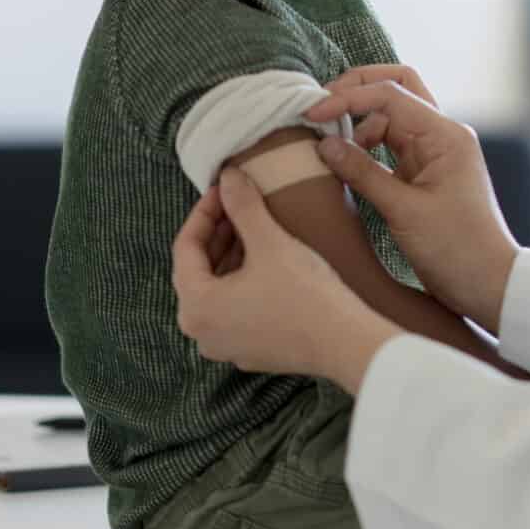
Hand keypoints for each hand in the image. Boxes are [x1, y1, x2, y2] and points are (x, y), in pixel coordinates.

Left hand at [172, 169, 400, 390]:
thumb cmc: (304, 294)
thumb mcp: (270, 242)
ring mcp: (226, 346)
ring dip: (231, 257)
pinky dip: (245, 283)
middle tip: (238, 204)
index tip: (223, 189)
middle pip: (199, 271)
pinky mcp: (251, 351)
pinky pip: (236, 309)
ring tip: (254, 228)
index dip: (204, 212)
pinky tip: (268, 263)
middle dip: (217, 234)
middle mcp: (201, 332)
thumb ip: (243, 206)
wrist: (345, 342)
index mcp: (195, 306)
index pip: (185, 248)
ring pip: (218, 291)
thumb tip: (227, 177)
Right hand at [305, 76, 519, 333]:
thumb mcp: (403, 211)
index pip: (390, 94)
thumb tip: (324, 145)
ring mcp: (436, 153)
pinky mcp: (426, 172)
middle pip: (397, 89)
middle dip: (357, 90)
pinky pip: (393, 144)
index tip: (311, 113)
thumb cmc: (456, 248)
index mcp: (445, 135)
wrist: (488, 283)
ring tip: (328, 143)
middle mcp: (443, 135)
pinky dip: (368, 145)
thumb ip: (362, 173)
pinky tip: (346, 161)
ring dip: (360, 121)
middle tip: (319, 107)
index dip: (347, 98)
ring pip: (392, 116)